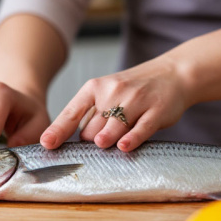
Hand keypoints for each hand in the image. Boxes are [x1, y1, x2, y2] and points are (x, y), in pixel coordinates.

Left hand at [40, 56, 190, 151]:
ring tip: (105, 143)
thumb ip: (89, 114)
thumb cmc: (135, 89)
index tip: (47, 144)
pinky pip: (140, 130)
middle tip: (103, 139)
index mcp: (95, 88)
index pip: (71, 113)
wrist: (173, 74)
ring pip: (112, 131)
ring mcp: (135, 101)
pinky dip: (131, 139)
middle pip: (91, 130)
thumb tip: (67, 140)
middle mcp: (113, 92)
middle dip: (92, 141)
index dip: (58, 130)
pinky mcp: (156, 111)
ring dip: (106, 140)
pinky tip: (124, 146)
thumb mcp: (107, 92)